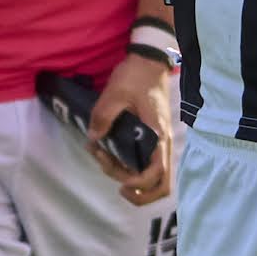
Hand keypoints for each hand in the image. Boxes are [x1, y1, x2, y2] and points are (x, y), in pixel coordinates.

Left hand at [88, 55, 178, 209]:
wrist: (149, 61)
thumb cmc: (136, 76)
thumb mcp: (116, 93)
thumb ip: (103, 117)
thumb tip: (93, 139)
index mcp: (158, 134)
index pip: (157, 174)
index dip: (139, 185)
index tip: (120, 182)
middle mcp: (163, 143)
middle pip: (162, 185)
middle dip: (140, 194)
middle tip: (116, 184)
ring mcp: (160, 142)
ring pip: (155, 177)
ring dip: (131, 179)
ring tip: (104, 160)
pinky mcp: (153, 138)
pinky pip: (148, 164)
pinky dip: (132, 169)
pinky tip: (110, 155)